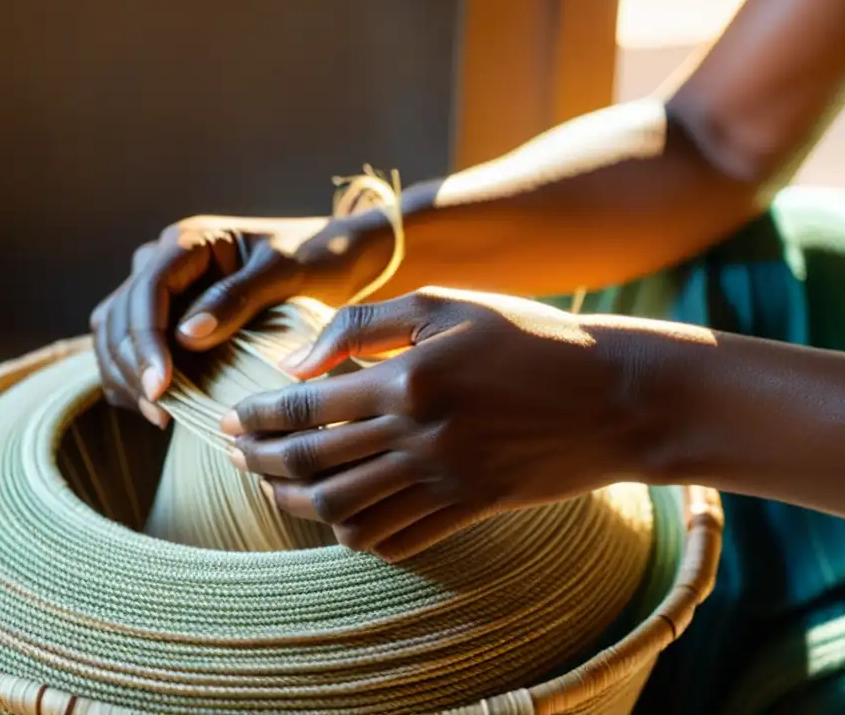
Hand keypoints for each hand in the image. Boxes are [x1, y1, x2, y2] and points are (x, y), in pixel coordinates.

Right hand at [90, 213, 390, 426]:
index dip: (145, 343)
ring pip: (113, 330)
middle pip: (119, 314)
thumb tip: (184, 337)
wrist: (335, 255)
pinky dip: (133, 373)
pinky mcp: (170, 310)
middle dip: (132, 366)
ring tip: (158, 414)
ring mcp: (164, 284)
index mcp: (189, 240)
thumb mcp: (286, 273)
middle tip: (160, 412)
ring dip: (126, 373)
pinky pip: (130, 343)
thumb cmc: (318, 257)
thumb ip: (237, 298)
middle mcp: (165, 258)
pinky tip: (157, 405)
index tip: (160, 388)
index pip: (147, 292)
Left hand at [221, 288, 679, 561]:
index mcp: (408, 379)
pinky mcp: (470, 508)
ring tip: (268, 485)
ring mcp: (445, 481)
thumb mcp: (450, 305)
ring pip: (343, 509)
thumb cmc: (533, 337)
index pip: (304, 408)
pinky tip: (337, 518)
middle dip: (257, 459)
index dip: (255, 415)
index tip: (227, 416)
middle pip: (312, 462)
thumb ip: (366, 326)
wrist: (617, 397)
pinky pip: (394, 538)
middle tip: (228, 452)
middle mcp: (419, 437)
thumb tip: (297, 362)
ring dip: (293, 501)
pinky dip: (353, 534)